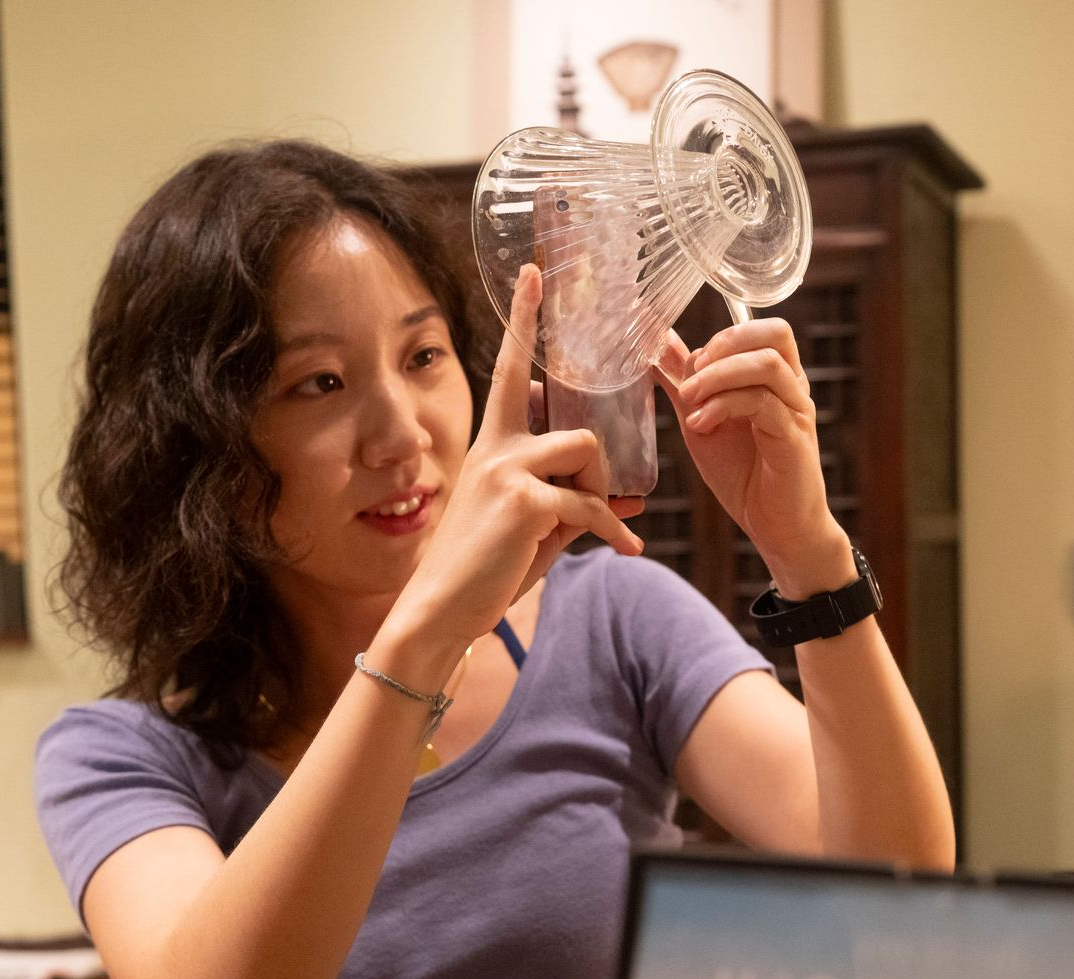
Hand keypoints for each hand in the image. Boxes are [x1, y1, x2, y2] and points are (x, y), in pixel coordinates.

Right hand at [394, 265, 644, 644]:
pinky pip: (590, 505)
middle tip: (607, 500)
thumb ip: (573, 503)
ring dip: (603, 492)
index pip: (513, 369)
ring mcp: (508, 469)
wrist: (443, 609)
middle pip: (575, 420)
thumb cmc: (486, 569)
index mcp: (493, 443)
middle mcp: (497, 446)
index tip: (537, 274)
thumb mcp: (533, 527)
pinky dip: (612, 529)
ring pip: (587, 453)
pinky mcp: (524, 501)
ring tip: (602, 525)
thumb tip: (630, 501)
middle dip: (601, 458)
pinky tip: (624, 550)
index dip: (526, 320)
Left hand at [654, 320, 852, 596]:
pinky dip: (724, 406)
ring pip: (766, 364)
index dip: (720, 337)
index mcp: (775, 380)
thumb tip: (659, 344)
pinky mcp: (793, 438)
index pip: (761, 329)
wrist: (776, 528)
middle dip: (725, 345)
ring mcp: (796, 412)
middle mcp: (792, 389)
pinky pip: (763, 403)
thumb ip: (684, 383)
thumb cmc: (745, 476)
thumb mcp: (702, 422)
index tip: (687, 366)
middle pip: (775, 333)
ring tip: (689, 400)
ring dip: (719, 376)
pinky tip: (701, 425)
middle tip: (692, 374)